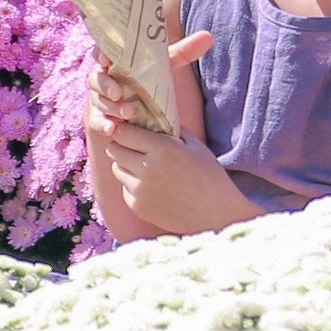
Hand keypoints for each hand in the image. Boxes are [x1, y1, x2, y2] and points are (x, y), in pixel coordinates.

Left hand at [88, 32, 250, 237]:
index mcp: (162, 149)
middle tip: (133, 146)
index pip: (123, 132)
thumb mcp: (196, 146)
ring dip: (125, 165)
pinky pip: (125, 189)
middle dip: (121, 145)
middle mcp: (146, 169)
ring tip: (145, 167)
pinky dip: (133, 186)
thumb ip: (173, 129)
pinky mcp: (138, 206)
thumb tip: (155, 116)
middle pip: (113, 149)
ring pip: (116, 169)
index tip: (127, 128)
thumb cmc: (209, 177)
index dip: (123, 128)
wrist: (216, 215)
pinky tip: (153, 187)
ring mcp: (140, 190)